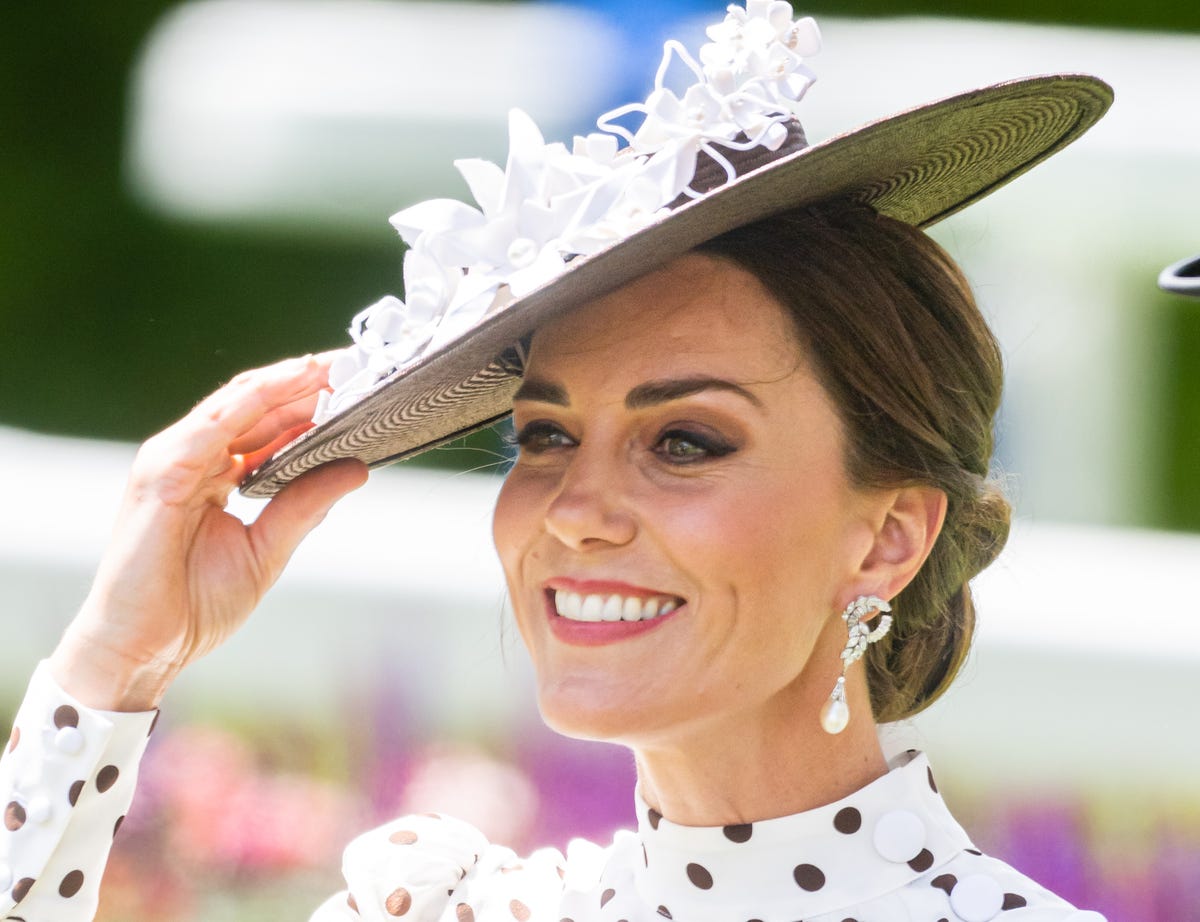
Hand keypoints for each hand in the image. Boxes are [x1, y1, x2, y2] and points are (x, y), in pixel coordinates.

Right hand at [48, 354, 368, 710]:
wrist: (144, 648)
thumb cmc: (194, 603)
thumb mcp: (268, 547)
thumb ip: (306, 504)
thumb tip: (357, 468)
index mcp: (214, 472)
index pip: (267, 422)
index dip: (312, 400)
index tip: (360, 384)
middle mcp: (192, 457)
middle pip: (256, 404)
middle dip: (307, 381)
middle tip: (359, 362)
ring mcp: (172, 462)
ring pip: (237, 404)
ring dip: (287, 382)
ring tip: (334, 367)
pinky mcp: (160, 476)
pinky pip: (212, 427)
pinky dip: (253, 403)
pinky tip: (290, 386)